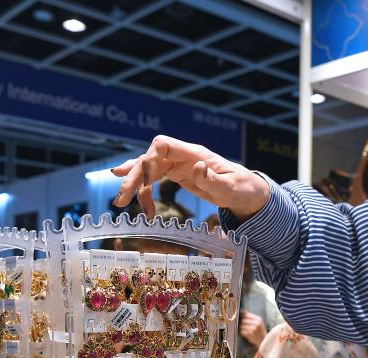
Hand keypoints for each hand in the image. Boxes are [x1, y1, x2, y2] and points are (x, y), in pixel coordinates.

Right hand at [111, 135, 269, 220]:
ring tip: (121, 203)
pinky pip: (153, 178)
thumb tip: (198, 167)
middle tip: (121, 200)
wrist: (247, 192)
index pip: (163, 144)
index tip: (144, 180)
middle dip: (133, 177)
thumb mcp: (231, 188)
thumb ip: (213, 179)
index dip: (149, 157)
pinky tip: (133, 199)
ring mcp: (178, 164)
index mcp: (195, 154)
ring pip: (147, 169)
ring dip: (133, 185)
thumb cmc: (242, 188)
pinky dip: (143, 189)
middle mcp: (183, 156)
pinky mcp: (176, 174)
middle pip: (149, 159)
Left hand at [239, 310, 266, 346]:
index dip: (244, 317)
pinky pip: (242, 332)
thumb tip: (243, 311)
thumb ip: (251, 317)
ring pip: (242, 326)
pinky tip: (247, 334)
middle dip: (244, 324)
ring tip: (247, 331)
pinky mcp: (250, 334)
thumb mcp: (258, 322)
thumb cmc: (260, 330)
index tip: (245, 320)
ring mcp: (253, 329)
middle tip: (247, 327)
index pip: (247, 315)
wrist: (263, 340)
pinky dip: (243, 333)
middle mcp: (256, 323)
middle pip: (243, 320)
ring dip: (243, 329)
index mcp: (259, 319)